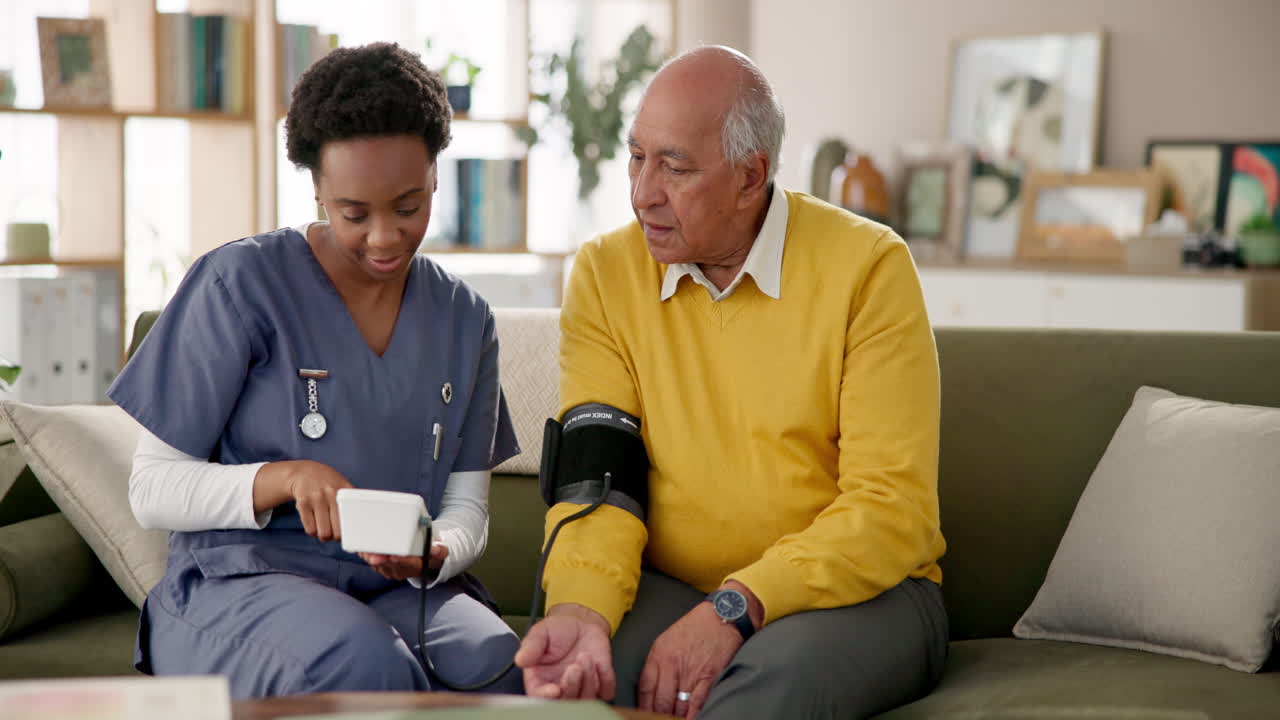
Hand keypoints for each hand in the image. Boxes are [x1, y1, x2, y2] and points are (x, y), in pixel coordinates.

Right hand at [255, 460, 352, 540]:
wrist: (304, 472)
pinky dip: (313, 532)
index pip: (352, 518)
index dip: (351, 531)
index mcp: (344, 491)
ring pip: (323, 533)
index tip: (350, 534)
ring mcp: (316, 498)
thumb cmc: (328, 483)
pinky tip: (315, 525)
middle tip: (334, 534)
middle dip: (336, 537)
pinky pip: (310, 529)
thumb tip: (362, 524)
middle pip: (337, 531)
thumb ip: (352, 501)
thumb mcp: (343, 486)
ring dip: (324, 536)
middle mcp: (331, 494)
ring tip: (324, 531)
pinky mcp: (303, 503)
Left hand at [359, 542, 445, 580]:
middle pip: (390, 565)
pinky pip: (375, 565)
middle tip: (371, 553)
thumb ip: (440, 550)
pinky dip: (369, 558)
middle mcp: (404, 571)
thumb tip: (438, 548)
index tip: (393, 555)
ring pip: (380, 566)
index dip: (400, 560)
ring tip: (364, 551)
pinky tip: (364, 551)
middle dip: (380, 559)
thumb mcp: (440, 551)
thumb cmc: (430, 553)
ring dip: (372, 559)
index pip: (409, 563)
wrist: (424, 562)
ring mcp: (393, 571)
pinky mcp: (385, 570)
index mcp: (417, 565)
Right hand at [515, 604, 614, 700]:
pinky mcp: (600, 684)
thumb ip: (532, 646)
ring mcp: (581, 687)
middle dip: (572, 687)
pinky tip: (600, 662)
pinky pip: (606, 691)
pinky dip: (606, 679)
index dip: (546, 698)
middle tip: (574, 667)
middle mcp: (560, 688)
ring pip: (586, 699)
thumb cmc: (558, 630)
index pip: (540, 697)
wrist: (580, 623)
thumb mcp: (541, 633)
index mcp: (540, 680)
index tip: (555, 690)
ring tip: (585, 656)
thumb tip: (520, 659)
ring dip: (589, 680)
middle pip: (565, 702)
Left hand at [639, 582, 759, 718]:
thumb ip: (659, 663)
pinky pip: (697, 702)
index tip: (644, 715)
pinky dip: (692, 714)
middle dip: (659, 715)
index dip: (644, 707)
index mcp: (659, 653)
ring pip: (678, 705)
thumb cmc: (696, 627)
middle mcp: (673, 663)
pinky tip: (689, 719)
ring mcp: (691, 671)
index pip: (646, 688)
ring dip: (675, 717)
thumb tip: (652, 689)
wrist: (723, 613)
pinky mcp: (710, 676)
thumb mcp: (668, 639)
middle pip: (660, 700)